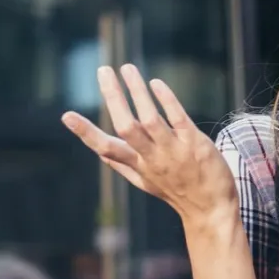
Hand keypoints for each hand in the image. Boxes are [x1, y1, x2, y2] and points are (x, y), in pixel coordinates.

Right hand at [60, 64, 237, 227]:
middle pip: (125, 127)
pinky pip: (177, 119)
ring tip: (127, 68)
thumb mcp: (147, 183)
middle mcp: (152, 157)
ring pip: (149, 119)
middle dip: (113, 97)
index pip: (106, 149)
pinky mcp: (194, 144)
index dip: (86, 133)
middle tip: (103, 70)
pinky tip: (155, 84)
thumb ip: (123, 165)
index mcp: (138, 165)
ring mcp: (173, 150)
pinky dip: (165, 100)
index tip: (66, 116)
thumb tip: (100, 153)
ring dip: (137, 92)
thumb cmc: (178, 192)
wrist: (212, 210)